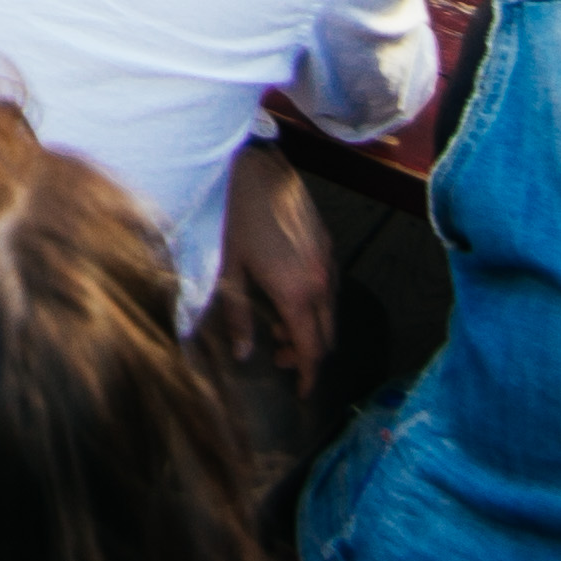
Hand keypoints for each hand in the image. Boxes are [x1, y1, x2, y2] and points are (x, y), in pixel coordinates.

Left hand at [221, 144, 337, 393]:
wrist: (254, 168)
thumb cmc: (233, 217)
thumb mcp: (228, 270)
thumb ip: (239, 317)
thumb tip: (244, 355)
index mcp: (295, 292)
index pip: (313, 349)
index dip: (310, 375)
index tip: (303, 392)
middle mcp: (320, 280)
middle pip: (327, 335)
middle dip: (308, 354)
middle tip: (281, 358)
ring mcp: (328, 260)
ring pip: (332, 312)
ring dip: (312, 328)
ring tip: (279, 328)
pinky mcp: (328, 244)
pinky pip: (331, 288)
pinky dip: (317, 304)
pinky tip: (290, 298)